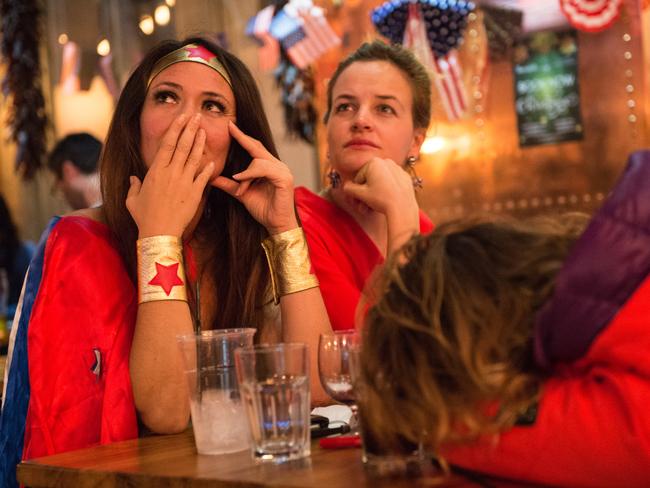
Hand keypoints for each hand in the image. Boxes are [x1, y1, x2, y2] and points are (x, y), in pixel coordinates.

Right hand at [126, 113, 214, 237]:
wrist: (159, 233)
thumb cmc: (144, 217)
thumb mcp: (133, 200)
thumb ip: (133, 186)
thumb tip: (133, 178)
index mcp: (155, 171)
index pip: (167, 144)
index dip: (176, 128)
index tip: (182, 117)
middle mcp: (170, 173)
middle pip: (182, 146)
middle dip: (190, 129)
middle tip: (197, 116)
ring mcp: (184, 183)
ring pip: (194, 158)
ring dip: (200, 143)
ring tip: (204, 130)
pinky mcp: (194, 194)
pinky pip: (203, 178)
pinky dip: (208, 169)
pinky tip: (213, 160)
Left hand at [212, 121, 297, 234]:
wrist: (277, 225)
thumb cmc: (264, 210)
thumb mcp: (242, 194)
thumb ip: (229, 185)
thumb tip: (212, 178)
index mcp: (270, 167)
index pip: (254, 148)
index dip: (242, 137)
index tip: (229, 126)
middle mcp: (278, 166)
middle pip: (257, 147)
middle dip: (242, 138)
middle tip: (229, 126)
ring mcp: (283, 171)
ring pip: (258, 160)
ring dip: (245, 173)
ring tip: (239, 187)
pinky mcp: (284, 179)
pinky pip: (263, 169)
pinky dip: (250, 174)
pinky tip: (241, 180)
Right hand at [341, 157, 417, 219]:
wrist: (402, 208)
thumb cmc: (381, 199)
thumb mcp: (360, 194)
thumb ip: (349, 188)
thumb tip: (346, 186)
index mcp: (374, 162)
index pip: (359, 177)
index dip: (357, 190)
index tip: (358, 200)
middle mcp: (386, 161)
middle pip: (370, 178)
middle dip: (366, 192)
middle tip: (364, 205)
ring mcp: (397, 168)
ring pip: (381, 180)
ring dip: (375, 191)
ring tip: (374, 204)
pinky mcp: (405, 176)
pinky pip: (391, 182)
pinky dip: (387, 189)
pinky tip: (387, 199)